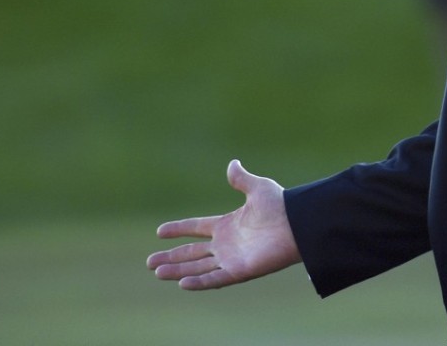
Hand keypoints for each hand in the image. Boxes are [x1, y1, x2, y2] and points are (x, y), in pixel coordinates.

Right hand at [146, 159, 301, 289]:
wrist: (297, 223)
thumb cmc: (281, 205)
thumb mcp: (258, 187)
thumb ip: (241, 179)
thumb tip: (232, 163)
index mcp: (228, 224)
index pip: (196, 228)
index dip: (179, 229)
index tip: (159, 231)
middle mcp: (227, 243)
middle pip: (192, 253)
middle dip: (171, 257)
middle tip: (149, 262)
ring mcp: (232, 258)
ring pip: (198, 267)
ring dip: (178, 270)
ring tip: (157, 272)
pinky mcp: (241, 270)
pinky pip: (215, 279)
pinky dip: (199, 282)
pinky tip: (181, 283)